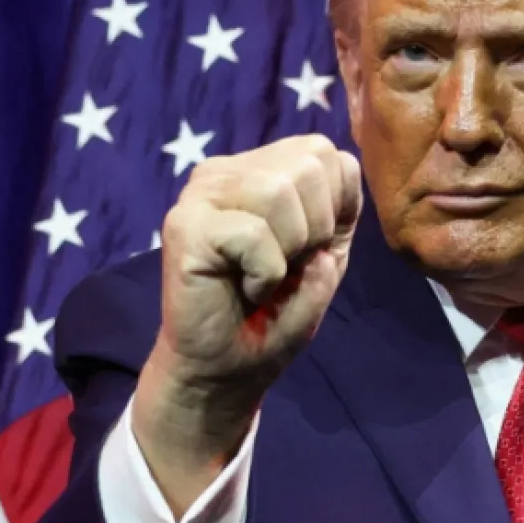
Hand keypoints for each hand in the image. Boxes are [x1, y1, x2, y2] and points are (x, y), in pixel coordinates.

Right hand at [134, 134, 362, 514]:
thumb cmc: (275, 315)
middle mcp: (229, 170)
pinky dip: (264, 274)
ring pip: (279, 191)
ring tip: (262, 276)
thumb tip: (338, 166)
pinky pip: (253, 233)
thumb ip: (340, 209)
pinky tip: (243, 289)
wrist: (229, 368)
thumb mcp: (326, 257)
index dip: (337, 208)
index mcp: (264, 170)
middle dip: (315, 228)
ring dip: (287, 250)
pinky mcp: (184, 224)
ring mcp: (201, 193)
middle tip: (284, 266)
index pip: (328, 154)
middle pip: (309, 164)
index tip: (308, 250)